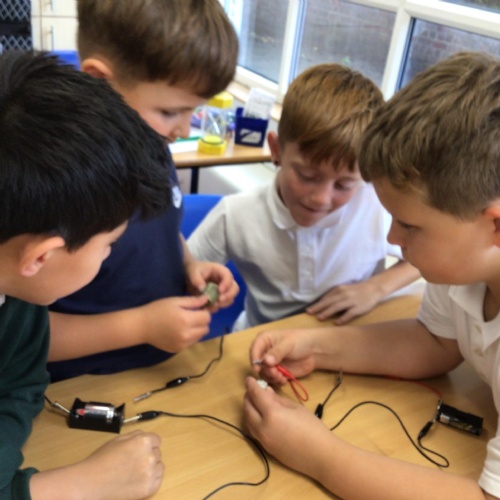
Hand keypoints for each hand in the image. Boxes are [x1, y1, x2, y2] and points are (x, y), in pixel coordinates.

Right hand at [30, 430, 163, 499]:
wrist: (91, 483)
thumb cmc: (102, 459)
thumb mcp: (118, 440)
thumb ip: (135, 435)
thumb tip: (145, 436)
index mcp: (143, 442)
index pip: (156, 440)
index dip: (148, 444)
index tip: (140, 450)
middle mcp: (150, 456)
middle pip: (157, 453)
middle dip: (148, 455)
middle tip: (134, 462)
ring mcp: (150, 474)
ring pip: (160, 466)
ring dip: (152, 467)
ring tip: (136, 471)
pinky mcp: (148, 488)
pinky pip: (158, 480)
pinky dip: (152, 479)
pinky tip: (139, 480)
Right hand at [140, 295, 210, 351]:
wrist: (142, 326)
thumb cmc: (157, 310)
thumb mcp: (175, 301)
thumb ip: (192, 301)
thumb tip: (206, 299)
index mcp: (186, 320)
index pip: (207, 317)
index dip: (204, 311)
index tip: (197, 309)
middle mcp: (186, 334)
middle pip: (206, 328)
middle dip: (202, 321)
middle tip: (192, 316)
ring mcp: (182, 344)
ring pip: (200, 336)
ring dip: (198, 329)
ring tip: (186, 323)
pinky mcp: (178, 350)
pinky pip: (192, 342)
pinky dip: (190, 336)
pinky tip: (180, 331)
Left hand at [185, 260, 238, 311]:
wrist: (191, 276)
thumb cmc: (195, 271)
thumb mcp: (193, 272)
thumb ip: (197, 279)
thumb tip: (203, 288)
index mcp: (221, 271)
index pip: (228, 276)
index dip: (226, 284)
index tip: (219, 291)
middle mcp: (226, 281)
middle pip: (235, 289)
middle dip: (228, 296)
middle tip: (219, 300)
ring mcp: (224, 290)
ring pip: (230, 298)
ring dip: (223, 304)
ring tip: (212, 305)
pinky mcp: (219, 298)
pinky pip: (223, 305)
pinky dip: (217, 308)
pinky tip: (208, 308)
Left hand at [244, 377, 332, 477]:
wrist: (320, 455)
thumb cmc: (312, 427)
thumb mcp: (296, 408)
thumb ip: (278, 400)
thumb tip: (266, 392)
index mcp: (272, 414)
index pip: (256, 395)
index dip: (251, 385)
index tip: (249, 379)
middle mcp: (263, 427)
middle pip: (248, 408)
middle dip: (248, 397)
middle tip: (252, 390)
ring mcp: (263, 440)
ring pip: (248, 421)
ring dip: (248, 409)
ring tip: (255, 402)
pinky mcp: (266, 449)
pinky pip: (254, 431)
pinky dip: (252, 421)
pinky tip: (259, 416)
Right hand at [249, 329, 315, 383]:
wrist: (314, 351)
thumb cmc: (300, 341)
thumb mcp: (288, 344)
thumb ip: (276, 352)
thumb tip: (265, 361)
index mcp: (264, 340)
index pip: (254, 350)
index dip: (254, 359)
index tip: (258, 368)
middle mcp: (265, 352)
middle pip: (258, 364)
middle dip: (266, 371)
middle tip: (276, 373)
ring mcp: (271, 363)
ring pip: (264, 374)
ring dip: (272, 377)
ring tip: (282, 377)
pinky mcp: (278, 372)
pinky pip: (272, 379)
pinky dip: (277, 381)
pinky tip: (285, 379)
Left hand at [307, 282, 381, 324]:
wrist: (373, 289)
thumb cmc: (356, 290)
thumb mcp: (344, 289)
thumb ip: (334, 295)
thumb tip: (322, 303)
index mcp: (339, 290)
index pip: (326, 298)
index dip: (317, 304)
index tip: (309, 310)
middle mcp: (344, 294)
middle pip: (329, 302)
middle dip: (318, 307)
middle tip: (309, 313)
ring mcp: (351, 301)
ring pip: (337, 307)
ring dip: (327, 312)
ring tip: (319, 318)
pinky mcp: (359, 308)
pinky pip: (349, 313)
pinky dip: (342, 318)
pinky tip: (336, 323)